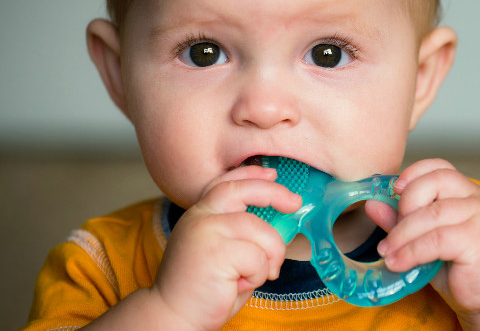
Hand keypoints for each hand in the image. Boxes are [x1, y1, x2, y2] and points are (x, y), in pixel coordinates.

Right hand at [150, 166, 301, 330]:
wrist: (173, 317)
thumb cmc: (204, 289)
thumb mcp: (223, 251)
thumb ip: (242, 233)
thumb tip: (279, 220)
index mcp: (200, 214)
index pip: (226, 183)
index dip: (251, 174)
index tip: (272, 174)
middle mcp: (200, 217)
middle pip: (244, 191)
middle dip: (274, 193)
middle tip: (294, 203)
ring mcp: (206, 232)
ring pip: (261, 231)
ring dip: (269, 257)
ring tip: (252, 276)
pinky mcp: (216, 252)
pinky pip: (258, 257)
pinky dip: (257, 275)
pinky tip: (238, 285)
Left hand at [369, 159, 479, 319]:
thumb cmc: (466, 270)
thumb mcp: (430, 242)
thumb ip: (404, 221)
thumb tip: (372, 204)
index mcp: (469, 193)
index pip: (440, 167)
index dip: (414, 173)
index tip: (393, 190)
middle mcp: (478, 199)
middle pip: (433, 182)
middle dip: (405, 204)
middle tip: (392, 232)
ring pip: (430, 213)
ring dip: (401, 234)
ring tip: (387, 252)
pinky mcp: (479, 240)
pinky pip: (435, 239)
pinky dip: (410, 251)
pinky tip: (398, 263)